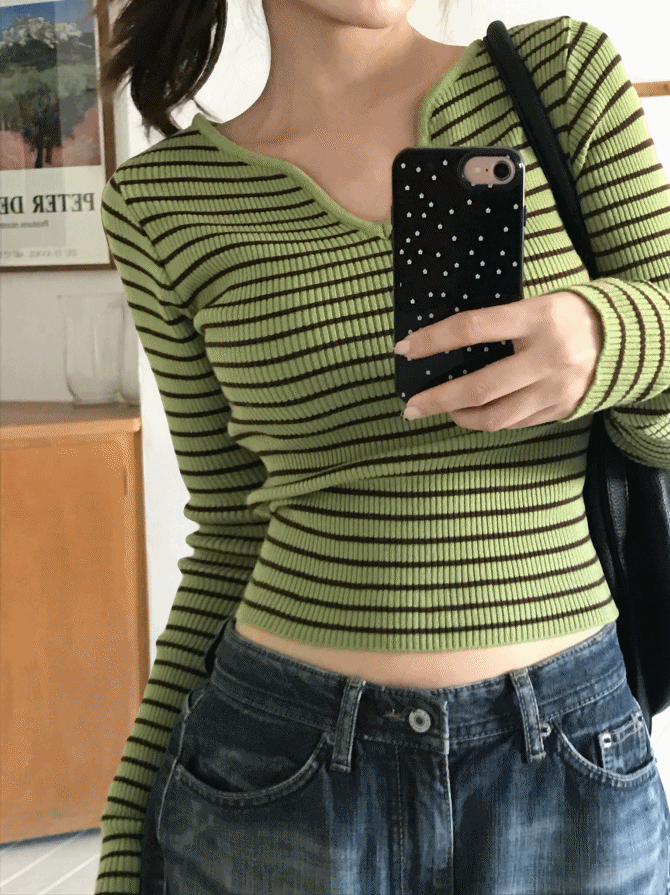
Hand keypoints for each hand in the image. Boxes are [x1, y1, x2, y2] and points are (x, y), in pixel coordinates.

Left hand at [394, 291, 603, 429]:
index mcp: (537, 318)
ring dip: (461, 417)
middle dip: (438, 399)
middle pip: (480, 388)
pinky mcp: (560, 409)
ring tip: (442, 411)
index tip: (405, 349)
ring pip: (496, 416)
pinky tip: (474, 415)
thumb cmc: (569, 315)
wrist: (624, 338)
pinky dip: (489, 421)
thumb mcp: (536, 305)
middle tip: (411, 406)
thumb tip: (446, 342)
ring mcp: (555, 389)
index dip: (434, 339)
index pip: (473, 328)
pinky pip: (515, 423)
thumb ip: (500, 324)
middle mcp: (546, 357)